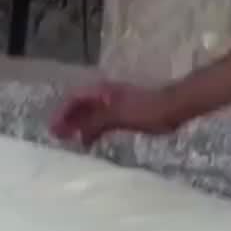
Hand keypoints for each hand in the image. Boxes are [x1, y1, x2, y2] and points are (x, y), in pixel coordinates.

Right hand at [50, 82, 180, 145]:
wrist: (176, 106)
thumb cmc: (148, 110)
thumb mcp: (118, 116)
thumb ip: (96, 122)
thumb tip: (76, 130)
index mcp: (102, 91)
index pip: (74, 99)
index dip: (62, 113)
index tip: (54, 130)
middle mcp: (106, 93)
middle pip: (80, 104)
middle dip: (67, 119)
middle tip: (58, 137)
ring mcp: (116, 101)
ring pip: (90, 111)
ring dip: (79, 124)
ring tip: (71, 139)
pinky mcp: (125, 110)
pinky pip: (101, 117)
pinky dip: (92, 127)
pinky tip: (92, 138)